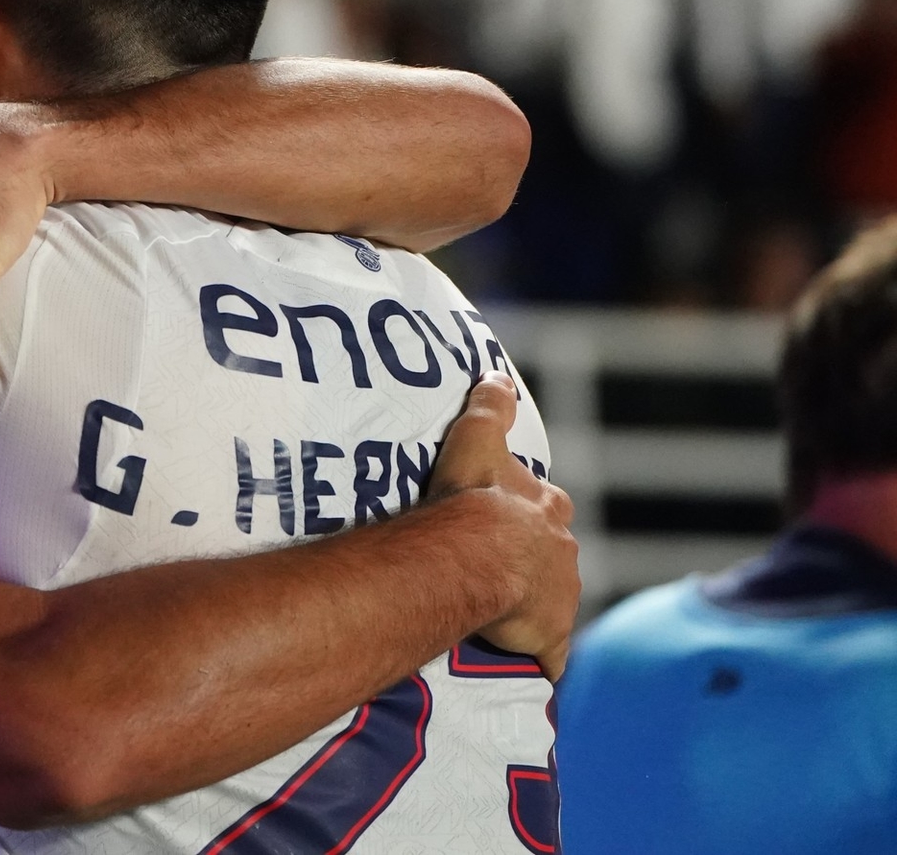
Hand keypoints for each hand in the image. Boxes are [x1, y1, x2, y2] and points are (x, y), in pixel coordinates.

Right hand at [428, 375, 579, 679]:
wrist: (481, 554)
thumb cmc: (476, 497)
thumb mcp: (478, 437)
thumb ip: (490, 406)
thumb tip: (498, 376)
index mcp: (548, 509)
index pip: (546, 507)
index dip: (528, 513)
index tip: (507, 519)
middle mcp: (564, 551)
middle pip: (553, 556)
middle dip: (535, 562)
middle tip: (498, 570)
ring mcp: (562, 599)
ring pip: (551, 603)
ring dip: (531, 607)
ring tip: (497, 614)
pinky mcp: (551, 638)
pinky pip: (547, 655)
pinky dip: (538, 659)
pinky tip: (521, 665)